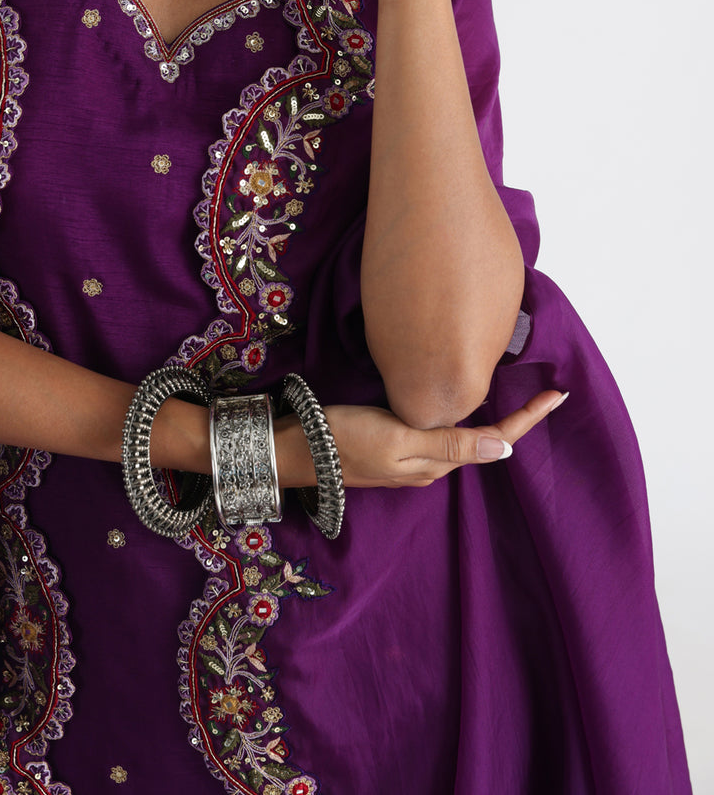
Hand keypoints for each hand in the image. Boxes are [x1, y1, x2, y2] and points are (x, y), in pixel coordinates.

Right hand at [274, 389, 566, 488]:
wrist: (295, 450)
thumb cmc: (343, 439)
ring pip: (463, 435)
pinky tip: (461, 401)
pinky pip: (441, 432)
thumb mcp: (398, 437)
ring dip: (491, 416)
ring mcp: (411, 456)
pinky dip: (462, 416)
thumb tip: (506, 447)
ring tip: (517, 392)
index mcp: (436, 463)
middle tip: (547, 391)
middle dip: (518, 417)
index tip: (559, 395)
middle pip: (485, 438)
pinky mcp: (394, 444)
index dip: (528, 418)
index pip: (495, 438)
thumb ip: (450, 441)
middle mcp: (430, 463)